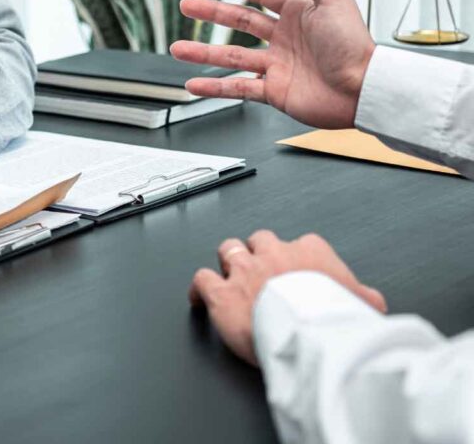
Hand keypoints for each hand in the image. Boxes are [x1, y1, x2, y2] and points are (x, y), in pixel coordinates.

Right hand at [171, 0, 376, 128]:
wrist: (362, 89)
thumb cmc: (354, 45)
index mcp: (299, 14)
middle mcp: (284, 39)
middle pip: (239, 22)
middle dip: (211, 13)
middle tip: (186, 5)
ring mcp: (277, 66)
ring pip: (231, 57)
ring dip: (203, 52)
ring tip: (177, 49)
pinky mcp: (274, 92)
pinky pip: (238, 89)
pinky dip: (214, 87)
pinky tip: (193, 85)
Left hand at [189, 230, 386, 364]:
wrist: (308, 334)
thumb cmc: (334, 319)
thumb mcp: (364, 305)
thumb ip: (365, 298)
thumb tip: (374, 303)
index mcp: (310, 251)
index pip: (303, 244)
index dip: (297, 259)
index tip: (298, 273)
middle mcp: (273, 254)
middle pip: (260, 239)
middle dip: (259, 252)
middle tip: (261, 270)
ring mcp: (244, 271)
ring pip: (229, 249)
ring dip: (229, 260)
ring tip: (230, 273)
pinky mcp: (222, 292)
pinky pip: (202, 279)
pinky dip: (199, 288)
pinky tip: (200, 298)